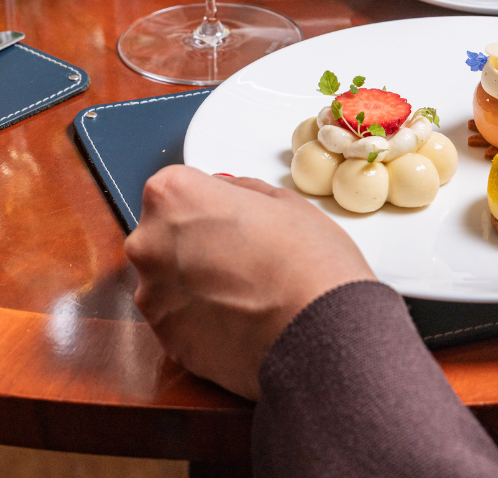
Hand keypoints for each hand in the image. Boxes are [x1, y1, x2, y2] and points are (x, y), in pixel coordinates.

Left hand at [125, 166, 374, 399]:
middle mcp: (150, 243)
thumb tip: (228, 197)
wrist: (319, 333)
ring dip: (198, 278)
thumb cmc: (309, 260)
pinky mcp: (164, 339)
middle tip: (244, 249)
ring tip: (247, 287)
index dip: (209, 199)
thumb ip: (241, 192)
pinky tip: (241, 315)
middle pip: (166, 232)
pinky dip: (201, 315)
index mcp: (174, 197)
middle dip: (197, 238)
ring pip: (170, 276)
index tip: (232, 213)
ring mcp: (152, 295)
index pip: (175, 186)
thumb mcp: (284, 200)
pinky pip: (178, 316)